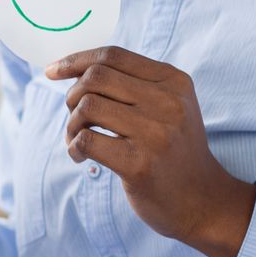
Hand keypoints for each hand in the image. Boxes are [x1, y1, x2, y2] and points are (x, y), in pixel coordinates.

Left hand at [46, 46, 255, 256]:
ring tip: (77, 140)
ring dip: (71, 124)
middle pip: (96, 77)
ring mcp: (156, 133)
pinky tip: (81, 157)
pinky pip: (86, 140)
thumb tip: (72, 67)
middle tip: (75, 118)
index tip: (52, 72)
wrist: (204, 201)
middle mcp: (169, 102)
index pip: (112, 55)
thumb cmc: (174, 151)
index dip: (75, 61)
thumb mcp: (168, 106)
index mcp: (173, 81)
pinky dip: (74, 146)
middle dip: (72, 95)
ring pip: (87, 106)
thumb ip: (130, 84)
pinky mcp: (140, 164)